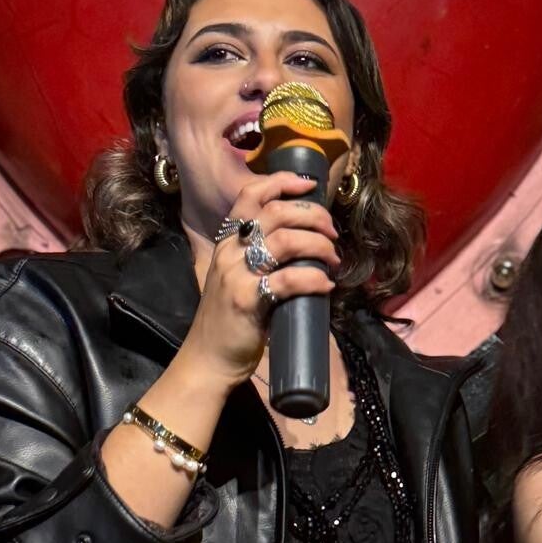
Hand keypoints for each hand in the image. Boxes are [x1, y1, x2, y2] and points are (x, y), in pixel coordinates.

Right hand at [179, 172, 339, 389]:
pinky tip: (325, 285)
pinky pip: (289, 279)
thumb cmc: (230, 319)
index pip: (250, 196)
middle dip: (313, 216)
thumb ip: (260, 257)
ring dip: (319, 245)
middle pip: (275, 213)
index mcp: (228, 242)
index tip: (309, 185)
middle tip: (332, 232)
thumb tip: (305, 242)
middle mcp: (230, 252)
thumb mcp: (238, 277)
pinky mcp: (248, 300)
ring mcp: (237, 275)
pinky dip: (314, 279)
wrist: (208, 359)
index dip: (282, 183)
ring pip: (285, 240)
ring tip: (333, 259)